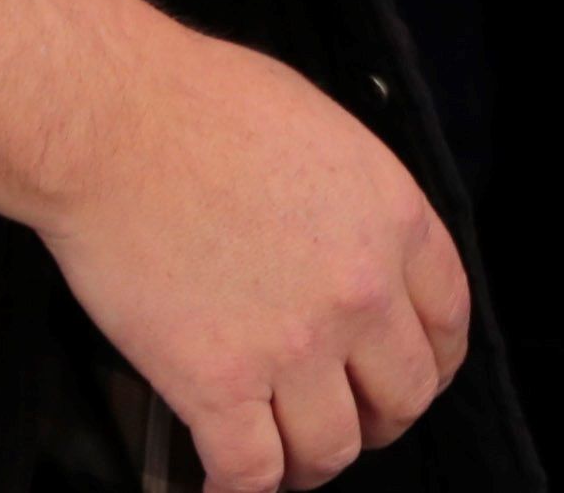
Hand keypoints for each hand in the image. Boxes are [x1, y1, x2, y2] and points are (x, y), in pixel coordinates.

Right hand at [37, 32, 470, 491]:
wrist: (114, 123)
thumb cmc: (199, 108)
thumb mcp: (324, 132)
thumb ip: (355, 206)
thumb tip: (352, 250)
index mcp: (394, 220)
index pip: (449, 321)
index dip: (431, 362)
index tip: (407, 374)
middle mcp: (359, 291)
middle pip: (404, 395)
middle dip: (377, 418)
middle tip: (344, 417)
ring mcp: (293, 344)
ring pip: (333, 449)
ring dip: (311, 461)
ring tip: (284, 454)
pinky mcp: (217, 383)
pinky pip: (251, 473)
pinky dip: (239, 490)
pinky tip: (224, 482)